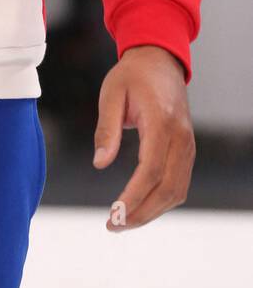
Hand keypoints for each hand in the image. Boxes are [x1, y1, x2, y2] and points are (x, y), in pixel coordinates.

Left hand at [93, 45, 194, 230]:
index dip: (134, 196)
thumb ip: (106, 129)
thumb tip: (99, 163)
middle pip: (167, 188)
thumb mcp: (111, 94)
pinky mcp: (187, 150)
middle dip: (141, 212)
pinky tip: (139, 207)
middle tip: (113, 225)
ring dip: (152, 211)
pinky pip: (179, 183)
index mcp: (161, 121)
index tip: (114, 214)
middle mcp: (181, 137)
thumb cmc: (132, 76)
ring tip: (122, 221)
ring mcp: (188, 145)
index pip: (151, 169)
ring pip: (177, 190)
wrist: (160, 61)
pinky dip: (161, 200)